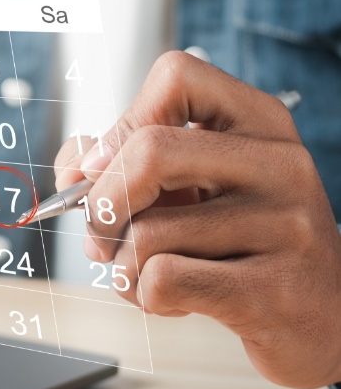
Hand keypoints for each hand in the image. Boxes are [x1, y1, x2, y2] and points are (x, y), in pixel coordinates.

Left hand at [54, 51, 340, 388]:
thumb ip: (125, 162)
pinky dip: (144, 296)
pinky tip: (174, 301)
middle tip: (101, 235)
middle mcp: (279, 162)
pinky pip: (162, 280)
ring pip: (148, 233)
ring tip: (147, 274)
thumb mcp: (193, 185)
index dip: (121, 123)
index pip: (175, 75)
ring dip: (123, 265)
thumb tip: (72, 168)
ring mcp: (285, 224)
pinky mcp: (274, 289)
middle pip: (150, 152)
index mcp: (258, 121)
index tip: (101, 170)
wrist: (321, 314)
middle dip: (103, 203)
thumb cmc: (239, 241)